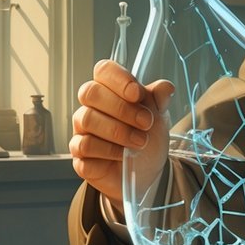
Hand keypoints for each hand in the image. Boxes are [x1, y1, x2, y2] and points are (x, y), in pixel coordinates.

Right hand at [70, 59, 174, 208]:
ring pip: (87, 119)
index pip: (103, 70)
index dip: (118, 79)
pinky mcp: (79, 155)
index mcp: (109, 91)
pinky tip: (123, 156)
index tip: (138, 94)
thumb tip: (165, 87)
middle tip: (146, 122)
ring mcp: (81, 131)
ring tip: (140, 142)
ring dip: (118, 131)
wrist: (145, 174)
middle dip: (122, 108)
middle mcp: (91, 107)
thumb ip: (159, 100)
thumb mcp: (158, 118)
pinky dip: (108, 151)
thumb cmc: (146, 138)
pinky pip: (84, 146)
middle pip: (91, 92)